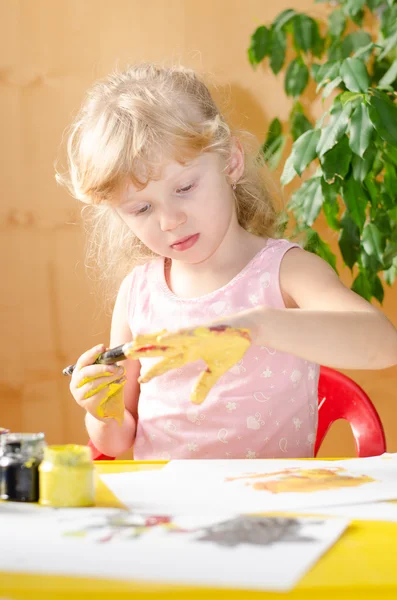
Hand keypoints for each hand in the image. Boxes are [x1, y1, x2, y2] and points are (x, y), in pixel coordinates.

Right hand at [70, 344, 125, 423]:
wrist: (110, 409)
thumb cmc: (109, 388)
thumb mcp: (109, 374)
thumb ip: (109, 365)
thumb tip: (112, 353)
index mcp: (79, 372)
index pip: (83, 360)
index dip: (92, 353)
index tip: (103, 347)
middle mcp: (75, 383)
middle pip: (86, 372)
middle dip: (102, 368)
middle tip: (115, 367)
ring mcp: (79, 395)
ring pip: (92, 384)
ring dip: (108, 378)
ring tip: (121, 374)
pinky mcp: (87, 405)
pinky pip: (98, 396)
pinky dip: (110, 389)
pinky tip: (119, 384)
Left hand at [124, 319, 252, 403]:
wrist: (250, 329)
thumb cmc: (232, 345)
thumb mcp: (217, 370)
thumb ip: (204, 383)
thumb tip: (194, 401)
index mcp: (190, 352)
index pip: (167, 363)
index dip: (153, 371)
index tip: (139, 381)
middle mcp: (188, 343)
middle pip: (161, 348)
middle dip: (143, 351)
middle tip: (124, 353)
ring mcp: (195, 334)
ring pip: (169, 338)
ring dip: (151, 340)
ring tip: (135, 343)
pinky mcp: (204, 328)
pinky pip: (187, 332)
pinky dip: (176, 335)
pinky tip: (163, 337)